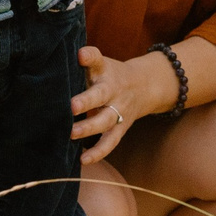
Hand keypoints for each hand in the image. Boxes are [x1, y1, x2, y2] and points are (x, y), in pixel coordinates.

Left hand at [70, 45, 174, 164]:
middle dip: (87, 101)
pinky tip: (83, 160)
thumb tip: (70, 55)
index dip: (90, 57)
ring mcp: (119, 110)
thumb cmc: (110, 74)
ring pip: (106, 121)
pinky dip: (98, 152)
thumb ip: (86, 60)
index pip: (97, 60)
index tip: (81, 56)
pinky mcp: (120, 128)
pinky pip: (111, 142)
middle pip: (102, 95)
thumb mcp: (101, 63)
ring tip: (72, 133)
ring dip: (90, 128)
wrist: (145, 86)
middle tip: (72, 106)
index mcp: (106, 71)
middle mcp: (113, 90)